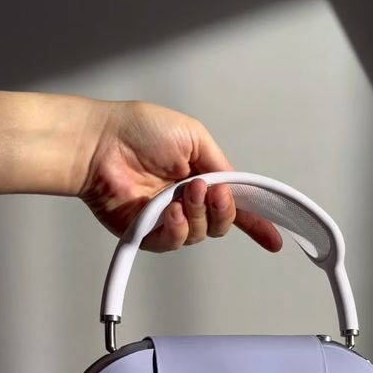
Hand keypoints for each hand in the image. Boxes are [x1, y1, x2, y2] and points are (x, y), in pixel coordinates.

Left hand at [79, 100, 281, 251]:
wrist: (99, 143)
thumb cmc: (136, 130)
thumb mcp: (193, 135)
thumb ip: (219, 163)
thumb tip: (232, 185)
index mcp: (200, 178)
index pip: (232, 205)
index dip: (255, 222)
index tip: (273, 239)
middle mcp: (186, 201)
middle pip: (221, 224)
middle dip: (224, 211)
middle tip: (210, 191)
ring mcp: (166, 218)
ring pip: (200, 234)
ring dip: (198, 214)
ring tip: (184, 192)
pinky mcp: (146, 232)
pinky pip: (173, 242)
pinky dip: (177, 229)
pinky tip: (171, 211)